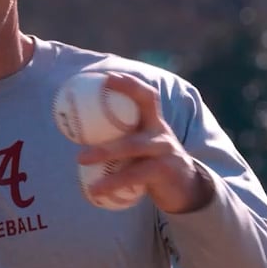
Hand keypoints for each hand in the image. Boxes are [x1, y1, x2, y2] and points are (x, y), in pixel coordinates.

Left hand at [76, 73, 214, 213]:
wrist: (186, 190)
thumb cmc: (154, 164)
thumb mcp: (143, 146)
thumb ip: (122, 138)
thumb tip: (81, 133)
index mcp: (154, 122)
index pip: (146, 96)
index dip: (129, 84)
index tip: (107, 78)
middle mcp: (160, 132)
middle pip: (137, 116)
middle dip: (111, 102)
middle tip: (81, 121)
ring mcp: (164, 151)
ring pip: (132, 147)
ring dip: (105, 152)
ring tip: (80, 159)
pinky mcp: (164, 172)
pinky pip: (134, 176)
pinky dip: (112, 183)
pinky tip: (94, 190)